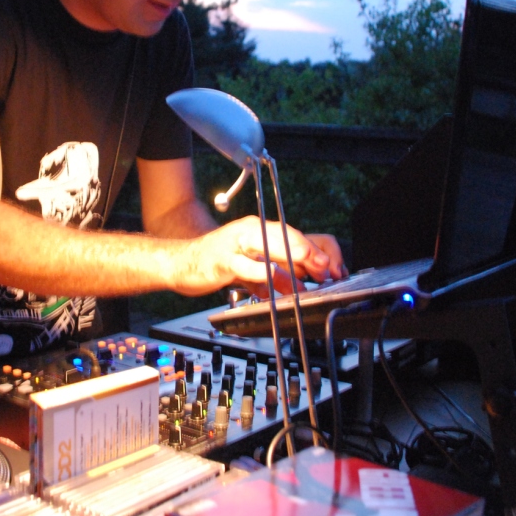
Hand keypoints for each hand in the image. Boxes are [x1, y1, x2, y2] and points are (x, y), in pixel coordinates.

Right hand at [174, 217, 345, 296]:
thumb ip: (277, 274)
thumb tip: (301, 284)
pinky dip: (260, 271)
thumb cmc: (217, 262)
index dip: (319, 251)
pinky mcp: (222, 260)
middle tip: (328, 268)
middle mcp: (250, 232)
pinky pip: (244, 265)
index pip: (297, 234)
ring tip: (308, 265)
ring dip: (291, 253)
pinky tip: (272, 278)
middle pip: (286, 233)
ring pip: (268, 242)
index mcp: (261, 231)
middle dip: (310, 251)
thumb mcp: (253, 270)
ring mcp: (235, 244)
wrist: (180, 263)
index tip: (334, 269)